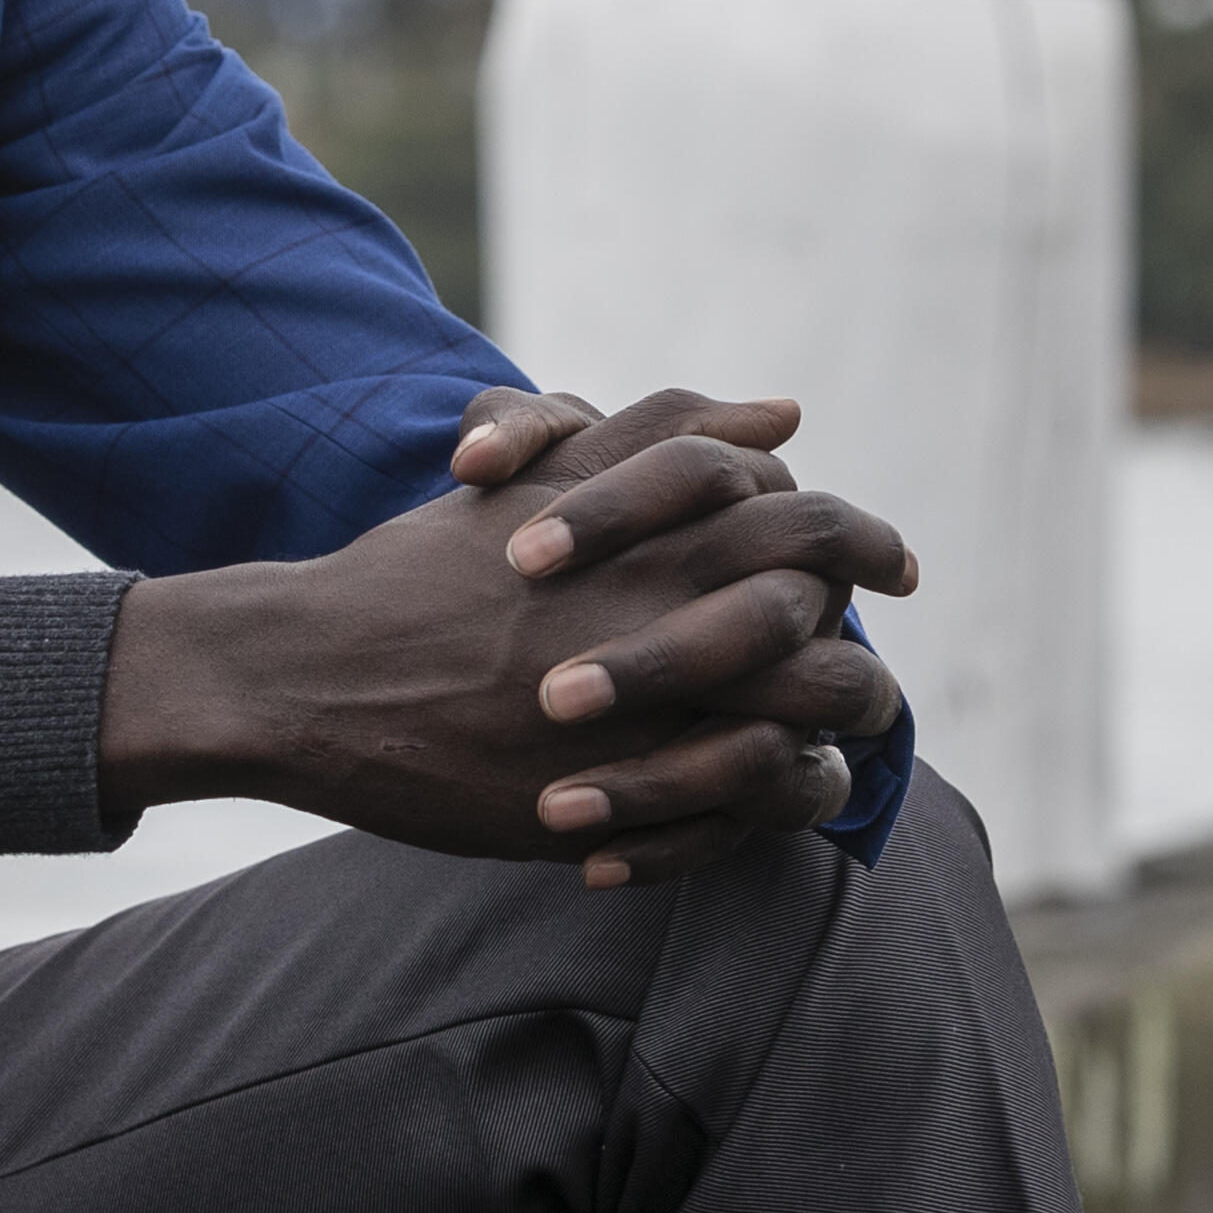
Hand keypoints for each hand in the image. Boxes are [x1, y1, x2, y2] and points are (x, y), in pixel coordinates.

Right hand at [96, 388, 912, 884]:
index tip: (894, 567)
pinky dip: (780, 798)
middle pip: (827, 621)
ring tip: (835, 734)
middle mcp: (670, 608)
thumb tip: (786, 408)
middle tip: (877, 661)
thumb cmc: (433, 567)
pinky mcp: (628, 792)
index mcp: (658, 529)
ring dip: (840, 725)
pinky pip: (755, 804)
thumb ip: (670, 435)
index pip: (811, 523)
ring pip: (812, 721)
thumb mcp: (553, 477)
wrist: (317, 672)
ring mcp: (653, 709)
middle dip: (870, 640)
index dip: (866, 543)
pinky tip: (771, 791)